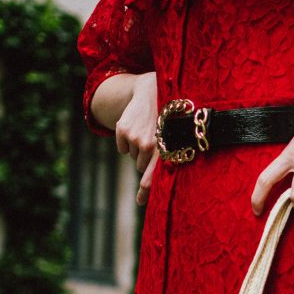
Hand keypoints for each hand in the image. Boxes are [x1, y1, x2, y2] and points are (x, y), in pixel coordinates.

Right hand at [113, 72, 157, 201]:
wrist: (154, 92)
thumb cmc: (167, 123)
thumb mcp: (171, 142)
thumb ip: (161, 168)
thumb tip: (145, 197)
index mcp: (166, 149)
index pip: (152, 176)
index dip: (145, 191)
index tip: (140, 201)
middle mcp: (150, 144)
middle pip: (140, 166)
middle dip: (145, 158)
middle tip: (154, 140)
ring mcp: (135, 137)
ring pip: (132, 156)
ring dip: (137, 148)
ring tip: (147, 131)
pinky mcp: (123, 129)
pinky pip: (122, 148)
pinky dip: (126, 141)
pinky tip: (136, 127)